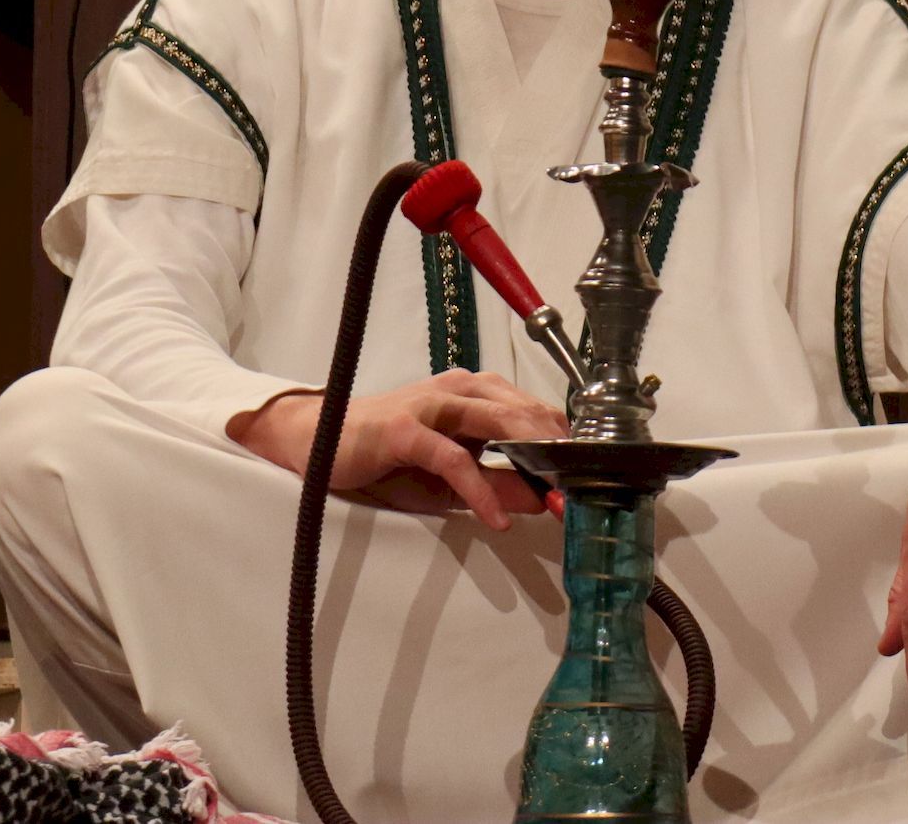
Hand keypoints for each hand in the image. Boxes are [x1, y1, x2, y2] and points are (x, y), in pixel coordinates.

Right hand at [228, 369, 567, 530]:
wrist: (316, 440)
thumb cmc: (383, 454)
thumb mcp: (447, 479)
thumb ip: (494, 485)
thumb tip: (544, 501)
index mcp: (472, 393)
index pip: (533, 409)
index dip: (564, 442)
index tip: (591, 476)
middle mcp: (456, 390)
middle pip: (525, 412)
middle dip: (559, 450)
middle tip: (586, 489)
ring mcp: (430, 406)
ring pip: (497, 421)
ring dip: (532, 459)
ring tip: (557, 495)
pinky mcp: (405, 430)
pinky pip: (453, 459)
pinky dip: (480, 489)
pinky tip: (498, 517)